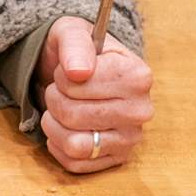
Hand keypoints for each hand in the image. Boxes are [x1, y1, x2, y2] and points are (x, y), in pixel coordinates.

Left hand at [34, 16, 153, 173]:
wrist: (80, 73)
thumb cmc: (78, 53)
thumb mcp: (72, 33)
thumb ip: (75, 45)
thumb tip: (78, 72)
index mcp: (137, 75)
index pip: (78, 83)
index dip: (62, 76)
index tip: (70, 71)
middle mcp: (141, 110)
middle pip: (72, 115)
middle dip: (54, 100)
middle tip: (62, 91)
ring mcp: (131, 138)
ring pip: (74, 144)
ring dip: (55, 125)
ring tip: (62, 109)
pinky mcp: (116, 159)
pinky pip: (74, 163)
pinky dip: (59, 145)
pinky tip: (66, 128)